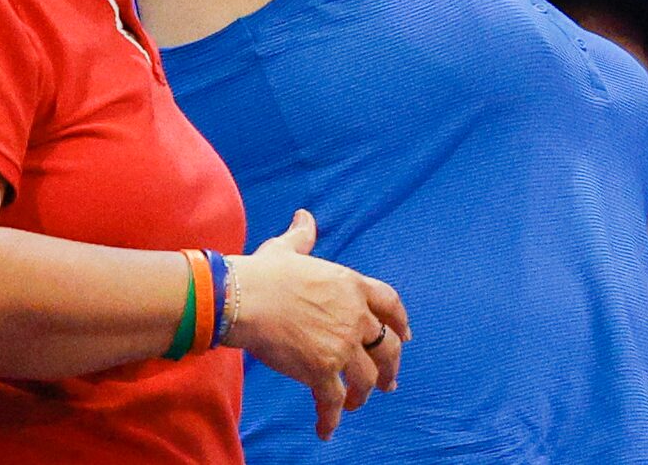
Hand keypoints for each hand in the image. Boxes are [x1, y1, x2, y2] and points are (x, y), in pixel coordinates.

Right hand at [229, 209, 409, 440]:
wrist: (241, 298)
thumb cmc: (262, 272)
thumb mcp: (287, 248)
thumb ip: (303, 236)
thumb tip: (305, 217)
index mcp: (349, 284)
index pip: (390, 303)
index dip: (400, 322)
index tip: (406, 336)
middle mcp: (353, 314)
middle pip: (387, 347)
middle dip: (390, 368)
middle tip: (387, 382)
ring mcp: (340, 344)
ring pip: (367, 378)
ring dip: (362, 395)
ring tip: (352, 404)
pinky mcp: (321, 369)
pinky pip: (334, 400)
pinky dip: (330, 418)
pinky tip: (325, 430)